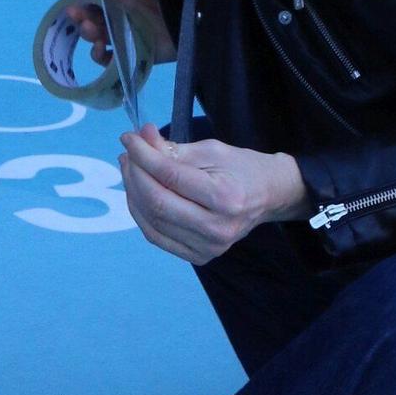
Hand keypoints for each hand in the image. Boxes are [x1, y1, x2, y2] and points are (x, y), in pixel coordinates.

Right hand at [66, 0, 176, 67]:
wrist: (179, 28)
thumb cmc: (161, 7)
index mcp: (114, 4)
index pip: (93, 2)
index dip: (85, 1)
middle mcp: (111, 21)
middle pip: (90, 19)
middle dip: (80, 16)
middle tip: (74, 13)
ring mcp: (115, 39)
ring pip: (95, 36)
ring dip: (87, 32)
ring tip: (88, 28)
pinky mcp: (122, 55)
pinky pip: (105, 59)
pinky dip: (98, 54)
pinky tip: (99, 47)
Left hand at [118, 123, 307, 262]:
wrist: (269, 196)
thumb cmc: (241, 168)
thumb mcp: (212, 149)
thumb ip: (175, 148)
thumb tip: (141, 138)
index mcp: (225, 197)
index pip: (170, 176)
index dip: (143, 155)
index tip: (129, 138)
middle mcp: (217, 228)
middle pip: (157, 202)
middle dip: (134, 174)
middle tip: (126, 154)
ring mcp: (208, 247)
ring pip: (152, 221)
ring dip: (132, 192)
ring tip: (130, 169)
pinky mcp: (199, 256)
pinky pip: (156, 236)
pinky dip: (140, 213)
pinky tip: (137, 193)